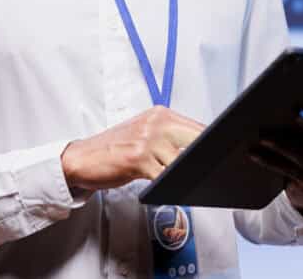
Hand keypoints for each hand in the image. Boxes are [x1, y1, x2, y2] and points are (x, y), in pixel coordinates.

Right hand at [61, 106, 204, 194]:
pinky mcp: (138, 159)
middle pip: (196, 140)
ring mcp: (147, 139)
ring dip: (185, 175)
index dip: (212, 144)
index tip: (221, 156)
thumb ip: (170, 139)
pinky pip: (164, 175)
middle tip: (211, 172)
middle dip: (205, 159)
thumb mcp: (144, 135)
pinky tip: (168, 188)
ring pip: (182, 160)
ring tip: (186, 183)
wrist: (82, 158)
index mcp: (160, 114)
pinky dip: (169, 184)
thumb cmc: (115, 149)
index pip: (198, 127)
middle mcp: (156, 122)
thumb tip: (200, 151)